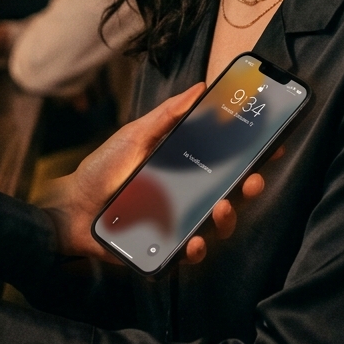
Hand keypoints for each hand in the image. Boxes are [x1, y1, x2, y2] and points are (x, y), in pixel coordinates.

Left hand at [36, 83, 266, 264]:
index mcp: (185, 168)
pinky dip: (197, 249)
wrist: (71, 207)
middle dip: (250, 187)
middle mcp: (188, 197)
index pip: (227, 162)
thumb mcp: (135, 136)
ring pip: (217, 226)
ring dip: (227, 219)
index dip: (253, 155)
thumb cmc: (104, 169)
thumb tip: (200, 88)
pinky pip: (190, 254)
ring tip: (222, 208)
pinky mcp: (166, 250)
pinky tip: (195, 240)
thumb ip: (167, 116)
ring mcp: (180, 224)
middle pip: (232, 194)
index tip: (272, 144)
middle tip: (254, 179)